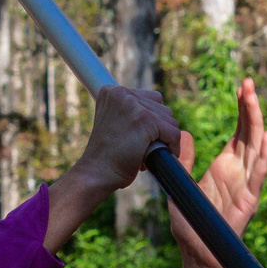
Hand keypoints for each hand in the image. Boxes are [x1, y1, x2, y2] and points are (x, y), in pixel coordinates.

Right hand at [45, 85, 187, 252]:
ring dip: (162, 141)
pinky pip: (171, 132)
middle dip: (157, 131)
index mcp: (111, 90)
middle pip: (162, 106)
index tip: (135, 141)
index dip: (149, 122)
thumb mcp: (116, 128)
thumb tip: (158, 108)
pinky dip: (167, 147)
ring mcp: (133, 106)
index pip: (149, 98)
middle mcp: (121, 92)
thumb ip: (131, 115)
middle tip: (136, 151)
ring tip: (138, 155)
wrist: (95, 177)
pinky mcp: (144, 121)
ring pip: (169, 120)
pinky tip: (148, 160)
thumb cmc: (105, 160)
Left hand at [170, 77, 266, 267]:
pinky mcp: (249, 200)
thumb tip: (182, 133)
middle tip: (248, 82)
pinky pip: (259, 175)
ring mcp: (247, 184)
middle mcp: (239, 171)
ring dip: (257, 123)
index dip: (241, 109)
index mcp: (225, 165)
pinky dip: (264, 157)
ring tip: (254, 100)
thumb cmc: (191, 224)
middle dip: (250, 107)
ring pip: (257, 148)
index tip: (241, 88)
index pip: (238, 131)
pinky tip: (266, 138)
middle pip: (250, 133)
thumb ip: (183, 161)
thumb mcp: (181, 185)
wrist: (197, 254)